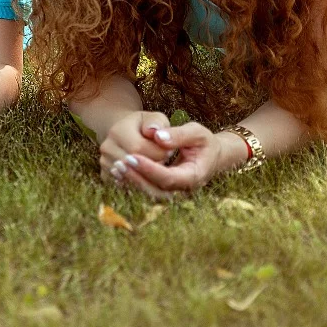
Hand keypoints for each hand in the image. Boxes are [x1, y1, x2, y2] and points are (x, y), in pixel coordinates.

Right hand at [97, 110, 176, 182]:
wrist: (125, 133)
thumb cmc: (145, 126)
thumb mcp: (154, 118)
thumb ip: (157, 123)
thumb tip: (156, 133)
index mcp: (117, 131)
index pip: (140, 149)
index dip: (160, 153)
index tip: (170, 150)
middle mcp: (106, 148)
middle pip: (135, 166)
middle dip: (155, 165)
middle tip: (166, 159)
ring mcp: (104, 163)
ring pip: (131, 179)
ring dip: (149, 175)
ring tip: (157, 164)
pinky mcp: (106, 176)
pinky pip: (126, 186)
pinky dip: (140, 183)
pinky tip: (149, 176)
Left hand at [109, 121, 227, 199]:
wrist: (210, 155)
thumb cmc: (203, 142)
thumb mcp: (197, 133)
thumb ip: (179, 134)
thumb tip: (158, 136)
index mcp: (193, 176)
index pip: (168, 178)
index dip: (150, 168)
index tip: (133, 155)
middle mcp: (182, 189)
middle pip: (157, 190)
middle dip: (138, 177)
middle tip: (121, 162)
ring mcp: (173, 192)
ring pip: (149, 193)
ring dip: (132, 182)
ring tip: (117, 167)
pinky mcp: (164, 190)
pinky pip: (146, 191)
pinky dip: (132, 183)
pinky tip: (118, 172)